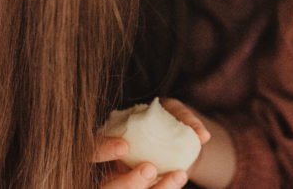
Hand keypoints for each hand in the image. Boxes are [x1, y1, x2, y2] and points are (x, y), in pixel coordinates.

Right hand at [94, 98, 211, 188]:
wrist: (178, 144)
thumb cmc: (166, 122)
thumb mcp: (173, 112)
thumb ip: (184, 118)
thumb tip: (202, 136)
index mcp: (107, 144)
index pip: (90, 151)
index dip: (103, 150)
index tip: (124, 146)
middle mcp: (109, 170)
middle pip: (105, 187)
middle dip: (126, 183)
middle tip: (151, 168)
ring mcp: (123, 183)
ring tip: (179, 175)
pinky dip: (165, 188)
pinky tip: (178, 178)